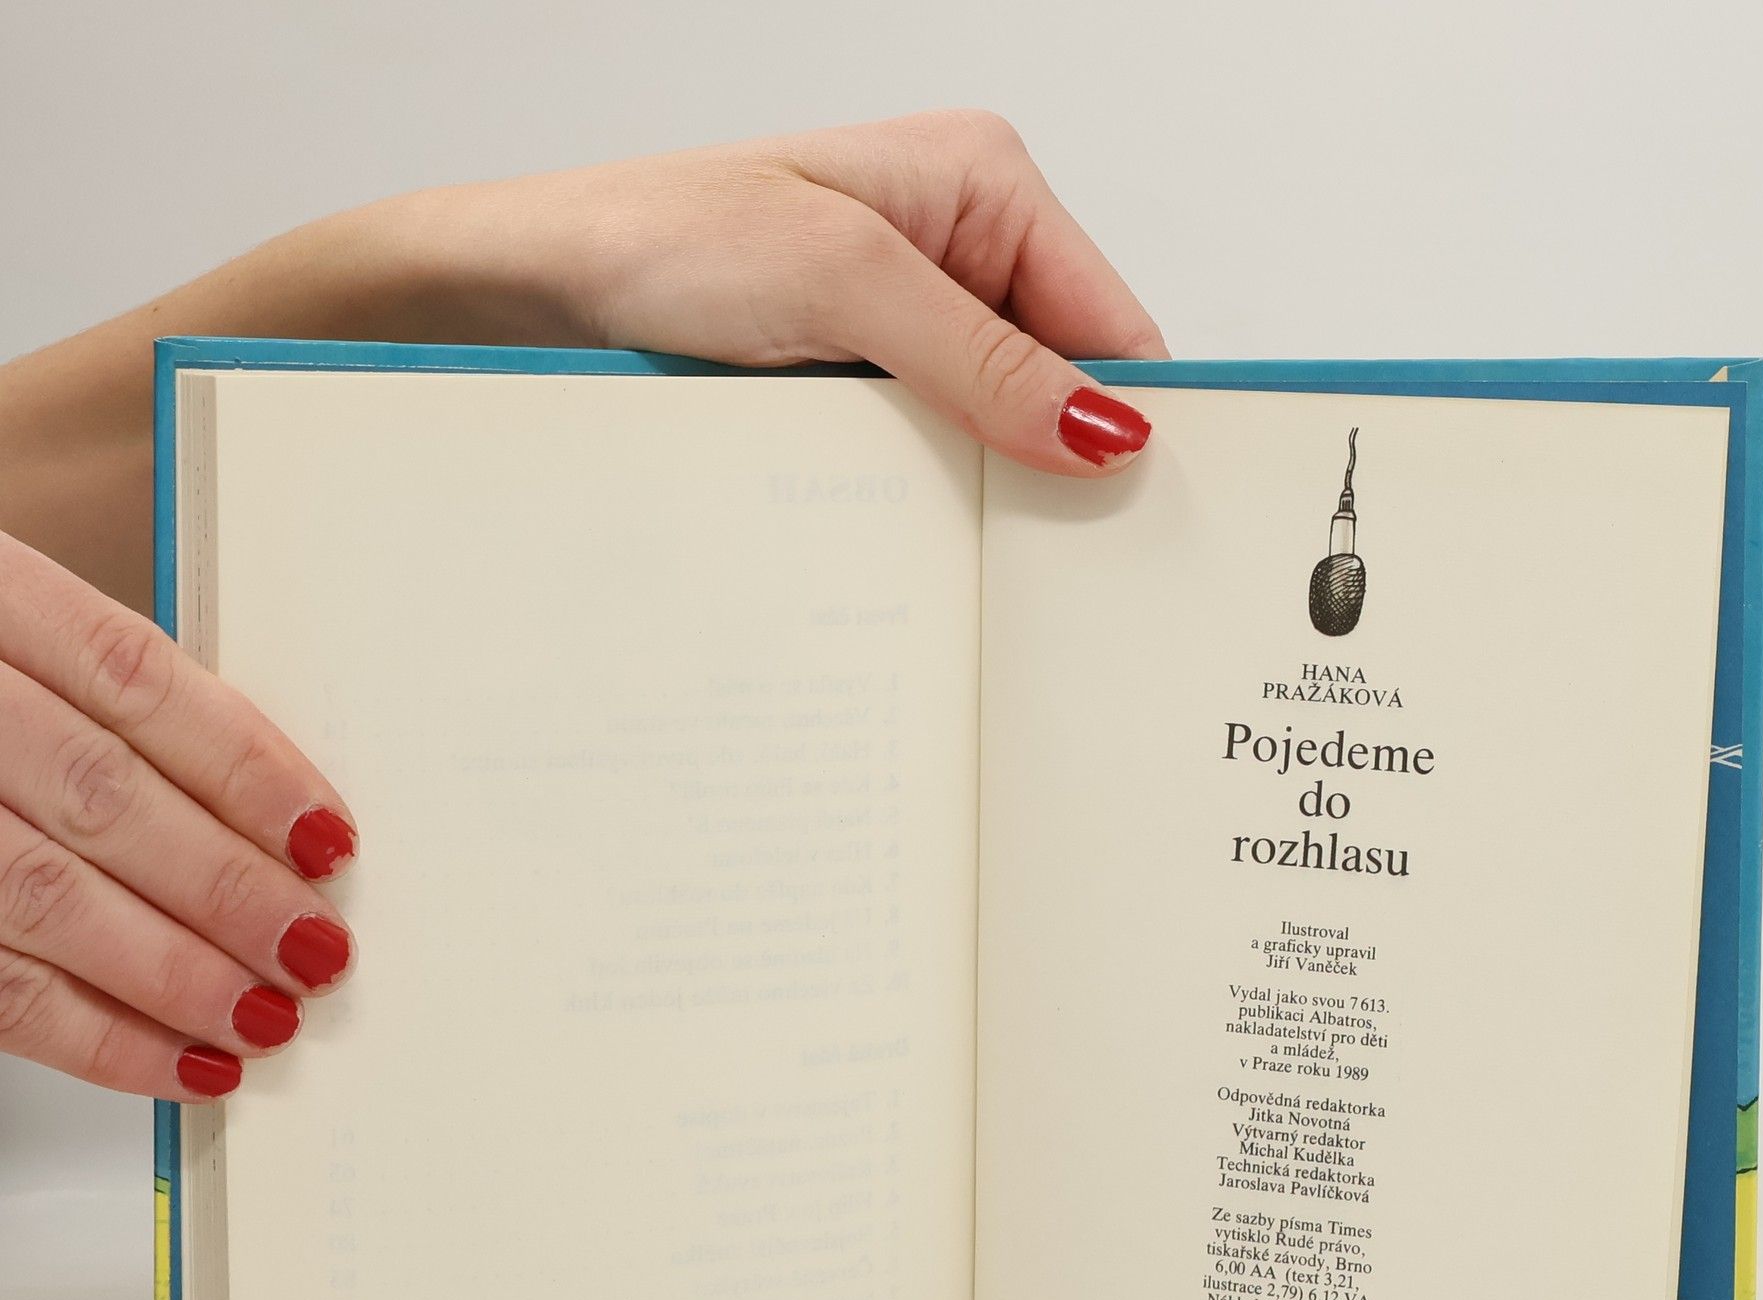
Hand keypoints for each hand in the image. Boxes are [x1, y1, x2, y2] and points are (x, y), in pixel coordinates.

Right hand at [0, 532, 356, 1098]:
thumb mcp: (22, 646)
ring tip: (264, 1017)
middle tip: (315, 950)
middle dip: (226, 888)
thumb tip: (283, 825)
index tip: (329, 840)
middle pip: (99, 795)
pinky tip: (180, 1059)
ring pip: (45, 896)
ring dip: (175, 973)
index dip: (244, 767)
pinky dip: (98, 1036)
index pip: (132, 678)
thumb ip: (121, 715)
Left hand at [418, 109, 1168, 473]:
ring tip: (974, 547)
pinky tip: (917, 528)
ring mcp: (907, 315)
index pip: (1112, 321)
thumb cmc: (662, 240)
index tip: (1138, 519)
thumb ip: (984, 360)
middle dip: (1058, 463)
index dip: (1132, 422)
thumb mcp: (841, 288)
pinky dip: (932, 488)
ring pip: (997, 423)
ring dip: (988, 483)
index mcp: (983, 183)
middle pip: (1062, 380)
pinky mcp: (860, 370)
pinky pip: (932, 441)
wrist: (532, 288)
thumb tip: (1105, 430)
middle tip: (1050, 561)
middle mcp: (958, 245)